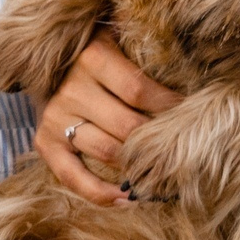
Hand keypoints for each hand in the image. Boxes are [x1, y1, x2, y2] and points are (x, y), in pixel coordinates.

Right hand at [36, 35, 183, 204]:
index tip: (192, 116)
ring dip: (137, 165)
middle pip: (126, 126)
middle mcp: (71, 89)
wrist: (56, 61)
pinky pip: (73, 177)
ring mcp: (55, 118)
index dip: (168, 108)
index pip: (138, 90)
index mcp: (93, 57)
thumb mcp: (123, 41)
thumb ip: (149, 56)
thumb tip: (194, 75)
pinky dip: (101, 193)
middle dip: (157, 141)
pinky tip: (127, 199)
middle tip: (184, 150)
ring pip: (106, 151)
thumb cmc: (104, 51)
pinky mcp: (44, 142)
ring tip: (165, 172)